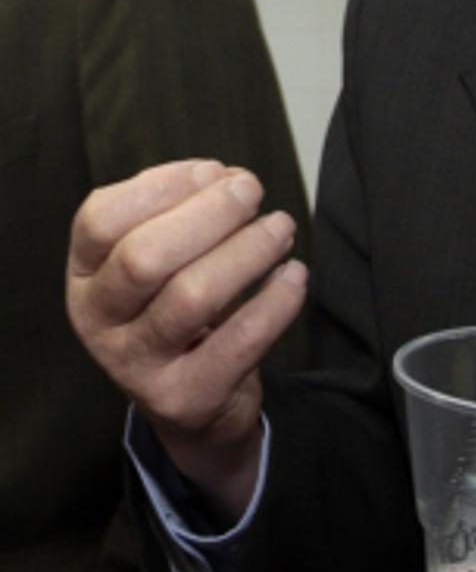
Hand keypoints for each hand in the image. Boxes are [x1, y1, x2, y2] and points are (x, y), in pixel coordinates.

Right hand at [66, 159, 306, 523]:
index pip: (100, 219)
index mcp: (85, 275)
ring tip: (281, 228)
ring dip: (248, 251)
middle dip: (210, 214)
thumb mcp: (163, 260)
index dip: (162, 186)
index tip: (213, 171)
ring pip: (192, 297)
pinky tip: (294, 275)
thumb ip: (184, 213)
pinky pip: (241, 340)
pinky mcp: (186, 396)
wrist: (190, 401)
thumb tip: (228, 179)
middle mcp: (97, 321)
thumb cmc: (178, 306)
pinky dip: (277, 300)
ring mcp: (136, 365)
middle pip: (144, 256)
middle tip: (253, 192)